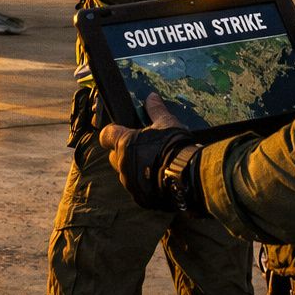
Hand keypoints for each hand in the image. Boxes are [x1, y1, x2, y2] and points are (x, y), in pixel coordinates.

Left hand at [99, 96, 196, 211]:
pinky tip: (158, 180)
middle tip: (140, 148)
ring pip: (125, 174)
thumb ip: (155, 110)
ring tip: (152, 165)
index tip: (120, 130)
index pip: (106, 135)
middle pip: (114, 156)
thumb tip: (151, 96)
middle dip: (123, 152)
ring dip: (134, 169)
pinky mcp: (140, 197)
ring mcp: (130, 183)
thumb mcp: (166, 123)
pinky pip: (137, 189)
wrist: (189, 177)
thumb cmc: (174, 145)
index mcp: (124, 143)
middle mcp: (122, 164)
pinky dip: (144, 184)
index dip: (111, 132)